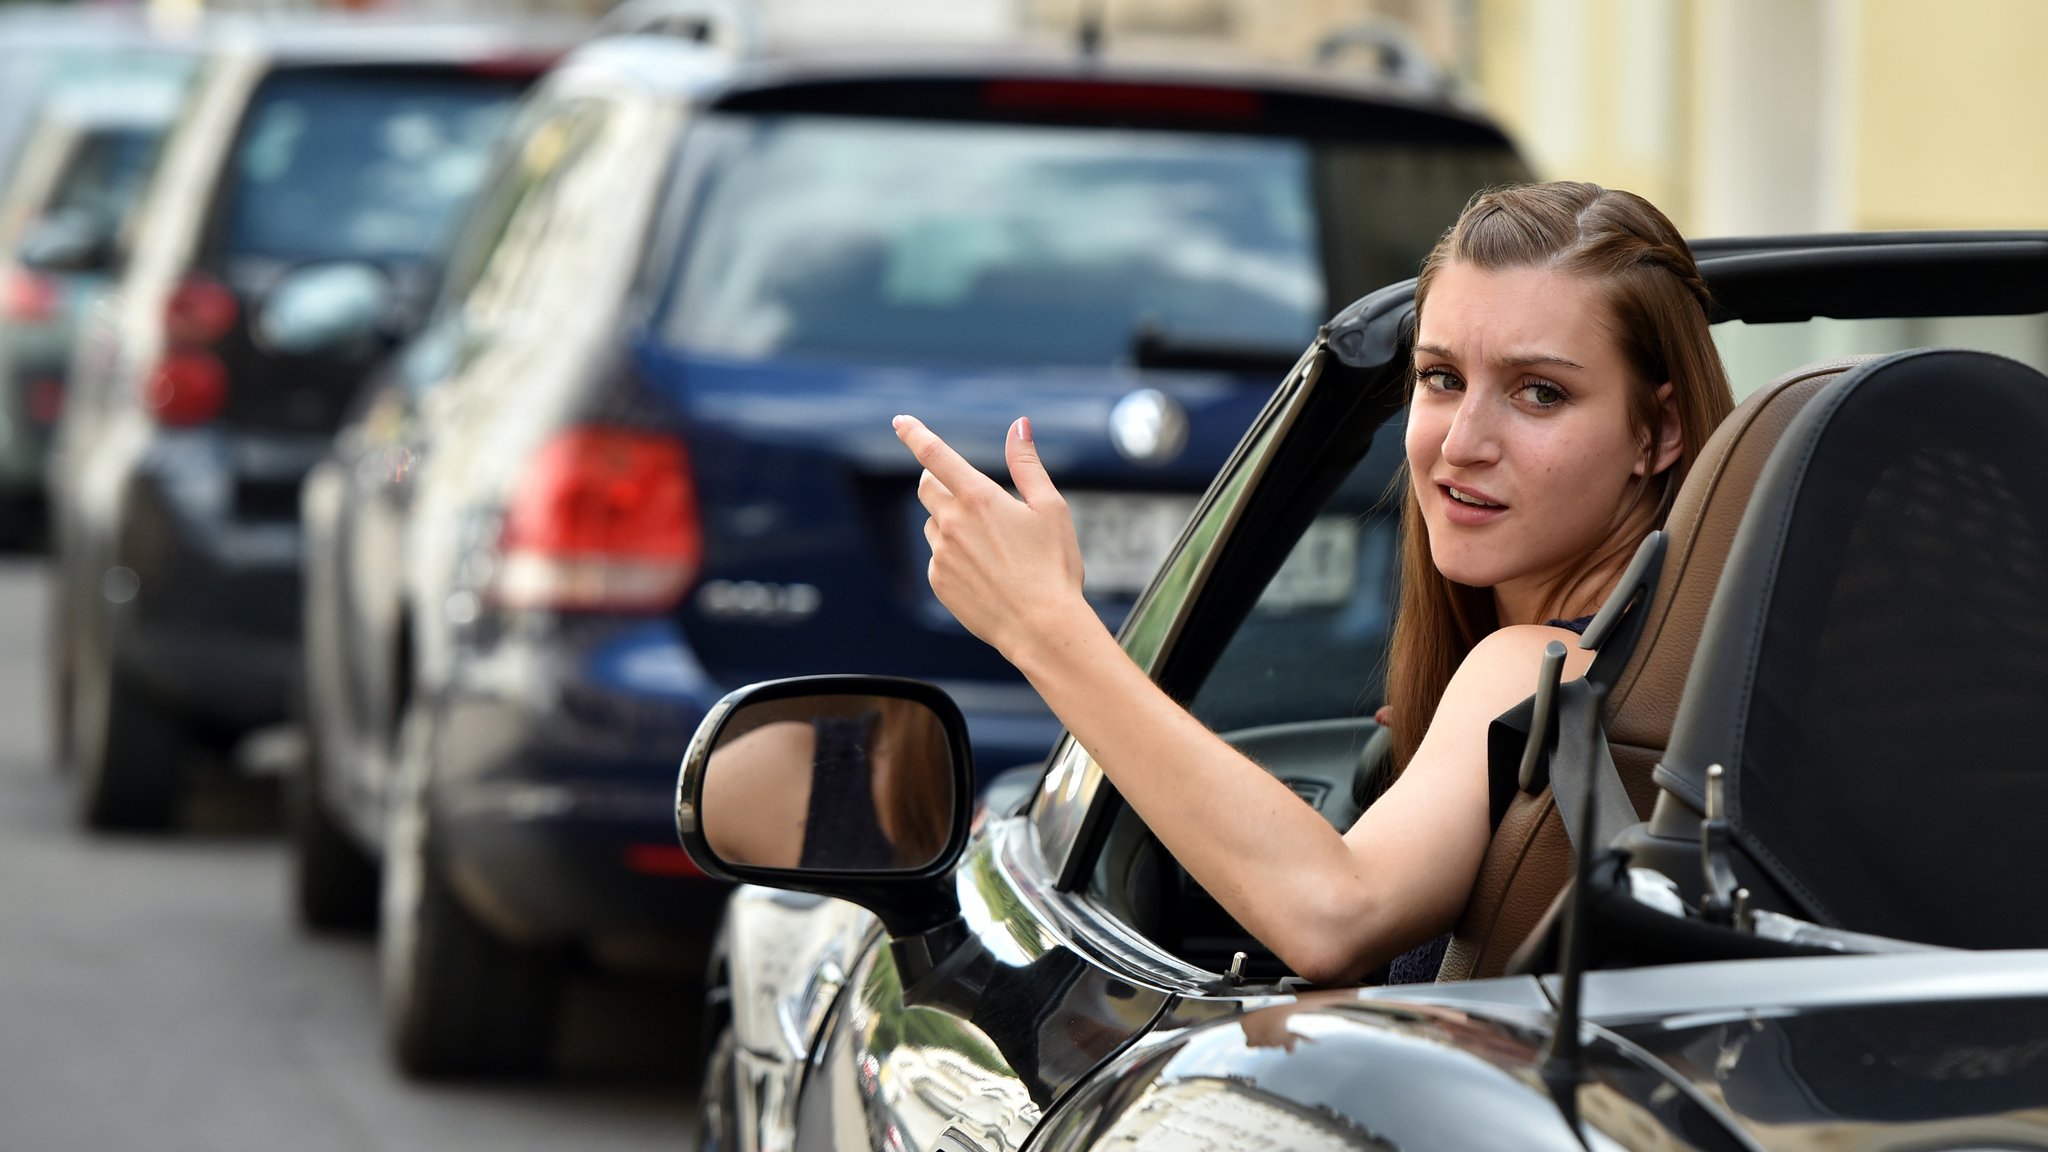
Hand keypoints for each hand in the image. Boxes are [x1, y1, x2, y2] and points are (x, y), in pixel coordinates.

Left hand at [893, 414, 1088, 658]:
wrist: (1041, 628)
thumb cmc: (1054, 567)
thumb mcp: (1051, 508)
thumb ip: (1028, 464)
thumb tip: (1018, 426)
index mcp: (979, 498)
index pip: (935, 454)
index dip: (914, 433)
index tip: (900, 421)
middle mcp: (952, 523)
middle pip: (927, 487)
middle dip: (940, 482)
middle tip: (970, 496)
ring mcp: (941, 555)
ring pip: (934, 524)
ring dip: (952, 523)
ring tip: (993, 548)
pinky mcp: (938, 582)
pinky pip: (938, 558)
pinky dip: (955, 557)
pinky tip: (986, 574)